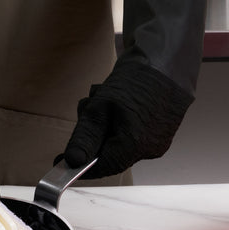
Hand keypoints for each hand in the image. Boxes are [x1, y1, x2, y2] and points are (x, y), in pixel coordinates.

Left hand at [63, 60, 192, 177]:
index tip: (62, 158)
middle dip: (92, 133)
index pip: (101, 168)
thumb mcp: (101, 106)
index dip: (79, 164)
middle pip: (108, 153)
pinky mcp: (159, 132)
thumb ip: (85, 137)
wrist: (167, 61)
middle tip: (88, 106)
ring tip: (104, 94)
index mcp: (135, 146)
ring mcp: (156, 141)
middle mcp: (149, 150)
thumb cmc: (136, 81)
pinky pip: (130, 133)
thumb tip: (72, 161)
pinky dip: (118, 120)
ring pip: (117, 141)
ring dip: (103, 122)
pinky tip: (119, 97)